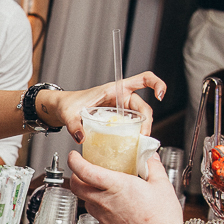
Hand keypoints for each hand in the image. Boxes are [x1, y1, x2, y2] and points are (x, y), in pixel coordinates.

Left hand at [48, 71, 166, 141]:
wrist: (62, 109)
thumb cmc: (68, 104)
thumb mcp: (69, 113)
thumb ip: (74, 125)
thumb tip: (81, 137)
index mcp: (114, 89)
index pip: (143, 79)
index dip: (156, 83)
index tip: (161, 95)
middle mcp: (120, 98)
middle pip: (144, 106)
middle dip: (147, 121)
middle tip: (142, 136)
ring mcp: (120, 109)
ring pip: (140, 118)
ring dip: (142, 130)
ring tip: (138, 143)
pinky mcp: (117, 120)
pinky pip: (131, 126)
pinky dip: (134, 135)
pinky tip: (132, 145)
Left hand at [67, 152, 185, 223]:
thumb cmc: (162, 221)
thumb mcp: (162, 185)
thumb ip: (153, 167)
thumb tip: (150, 157)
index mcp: (116, 187)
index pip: (83, 171)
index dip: (74, 161)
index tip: (74, 156)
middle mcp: (105, 202)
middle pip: (76, 187)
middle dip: (75, 176)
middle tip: (82, 172)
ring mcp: (103, 219)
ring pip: (87, 202)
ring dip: (90, 194)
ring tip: (104, 191)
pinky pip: (98, 218)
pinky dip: (103, 211)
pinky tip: (118, 211)